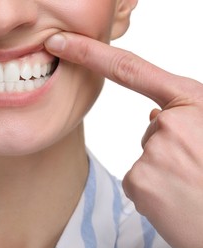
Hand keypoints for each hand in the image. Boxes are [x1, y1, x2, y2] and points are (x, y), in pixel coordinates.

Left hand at [45, 32, 202, 247]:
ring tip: (192, 187)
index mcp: (192, 102)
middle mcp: (170, 122)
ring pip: (146, 157)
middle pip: (151, 129)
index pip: (130, 69)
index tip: (62, 43)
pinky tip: (178, 200)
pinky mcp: (140, 181)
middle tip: (198, 169)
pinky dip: (155, 192)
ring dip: (164, 172)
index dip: (90, 54)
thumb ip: (185, 116)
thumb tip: (154, 115)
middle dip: (169, 148)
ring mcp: (153, 151)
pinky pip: (138, 181)